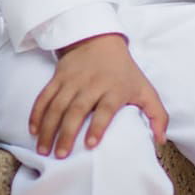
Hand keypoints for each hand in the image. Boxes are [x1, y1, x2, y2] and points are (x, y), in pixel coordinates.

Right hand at [29, 34, 168, 158]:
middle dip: (67, 133)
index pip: (106, 108)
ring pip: (57, 105)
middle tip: (60, 155)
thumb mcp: (145, 89)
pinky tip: (34, 131)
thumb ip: (156, 115)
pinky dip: (36, 113)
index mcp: (115, 88)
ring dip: (48, 128)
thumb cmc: (124, 72)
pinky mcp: (57, 78)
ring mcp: (72, 81)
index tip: (90, 144)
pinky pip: (44, 97)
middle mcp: (92, 84)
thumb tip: (160, 140)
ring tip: (44, 149)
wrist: (100, 40)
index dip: (98, 125)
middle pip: (77, 109)